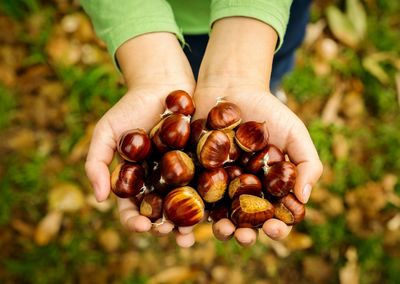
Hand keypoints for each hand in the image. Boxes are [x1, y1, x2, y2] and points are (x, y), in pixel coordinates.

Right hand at [85, 33, 197, 246]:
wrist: (162, 84)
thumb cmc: (130, 107)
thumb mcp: (106, 131)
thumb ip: (96, 162)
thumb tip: (99, 198)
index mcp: (137, 181)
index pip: (132, 209)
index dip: (134, 221)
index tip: (141, 226)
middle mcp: (159, 183)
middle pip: (161, 213)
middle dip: (165, 227)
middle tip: (171, 233)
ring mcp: (183, 175)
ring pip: (186, 206)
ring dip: (188, 223)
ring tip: (192, 234)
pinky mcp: (203, 164)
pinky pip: (207, 185)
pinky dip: (210, 200)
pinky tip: (215, 211)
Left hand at [193, 85, 322, 245]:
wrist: (230, 86)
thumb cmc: (267, 110)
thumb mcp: (295, 133)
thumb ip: (306, 163)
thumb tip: (304, 199)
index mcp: (266, 188)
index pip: (274, 216)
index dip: (276, 227)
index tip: (274, 228)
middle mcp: (240, 191)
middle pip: (243, 222)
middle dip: (244, 234)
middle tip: (243, 237)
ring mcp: (215, 185)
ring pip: (216, 215)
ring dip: (218, 228)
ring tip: (220, 228)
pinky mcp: (193, 174)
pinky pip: (191, 197)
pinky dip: (190, 211)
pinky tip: (189, 221)